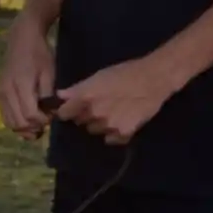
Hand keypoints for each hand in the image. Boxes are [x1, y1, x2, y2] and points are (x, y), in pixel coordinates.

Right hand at [0, 13, 55, 138]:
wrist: (21, 38)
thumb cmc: (39, 53)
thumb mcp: (49, 72)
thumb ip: (48, 95)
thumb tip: (49, 114)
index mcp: (21, 85)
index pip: (30, 115)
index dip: (43, 121)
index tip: (52, 116)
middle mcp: (7, 92)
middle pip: (18, 122)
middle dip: (33, 127)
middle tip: (46, 121)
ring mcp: (0, 93)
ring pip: (9, 122)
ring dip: (23, 128)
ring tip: (36, 122)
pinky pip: (4, 115)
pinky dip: (15, 122)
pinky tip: (26, 118)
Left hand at [55, 57, 174, 146]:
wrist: (153, 79)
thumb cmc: (124, 73)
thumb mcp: (98, 76)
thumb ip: (77, 89)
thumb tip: (59, 96)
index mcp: (85, 98)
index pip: (64, 114)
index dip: (66, 112)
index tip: (70, 110)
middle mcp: (94, 114)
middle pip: (80, 122)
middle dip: (85, 116)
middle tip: (98, 106)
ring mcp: (109, 125)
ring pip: (95, 131)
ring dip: (99, 125)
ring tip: (112, 112)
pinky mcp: (124, 133)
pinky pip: (111, 139)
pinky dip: (114, 134)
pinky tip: (121, 121)